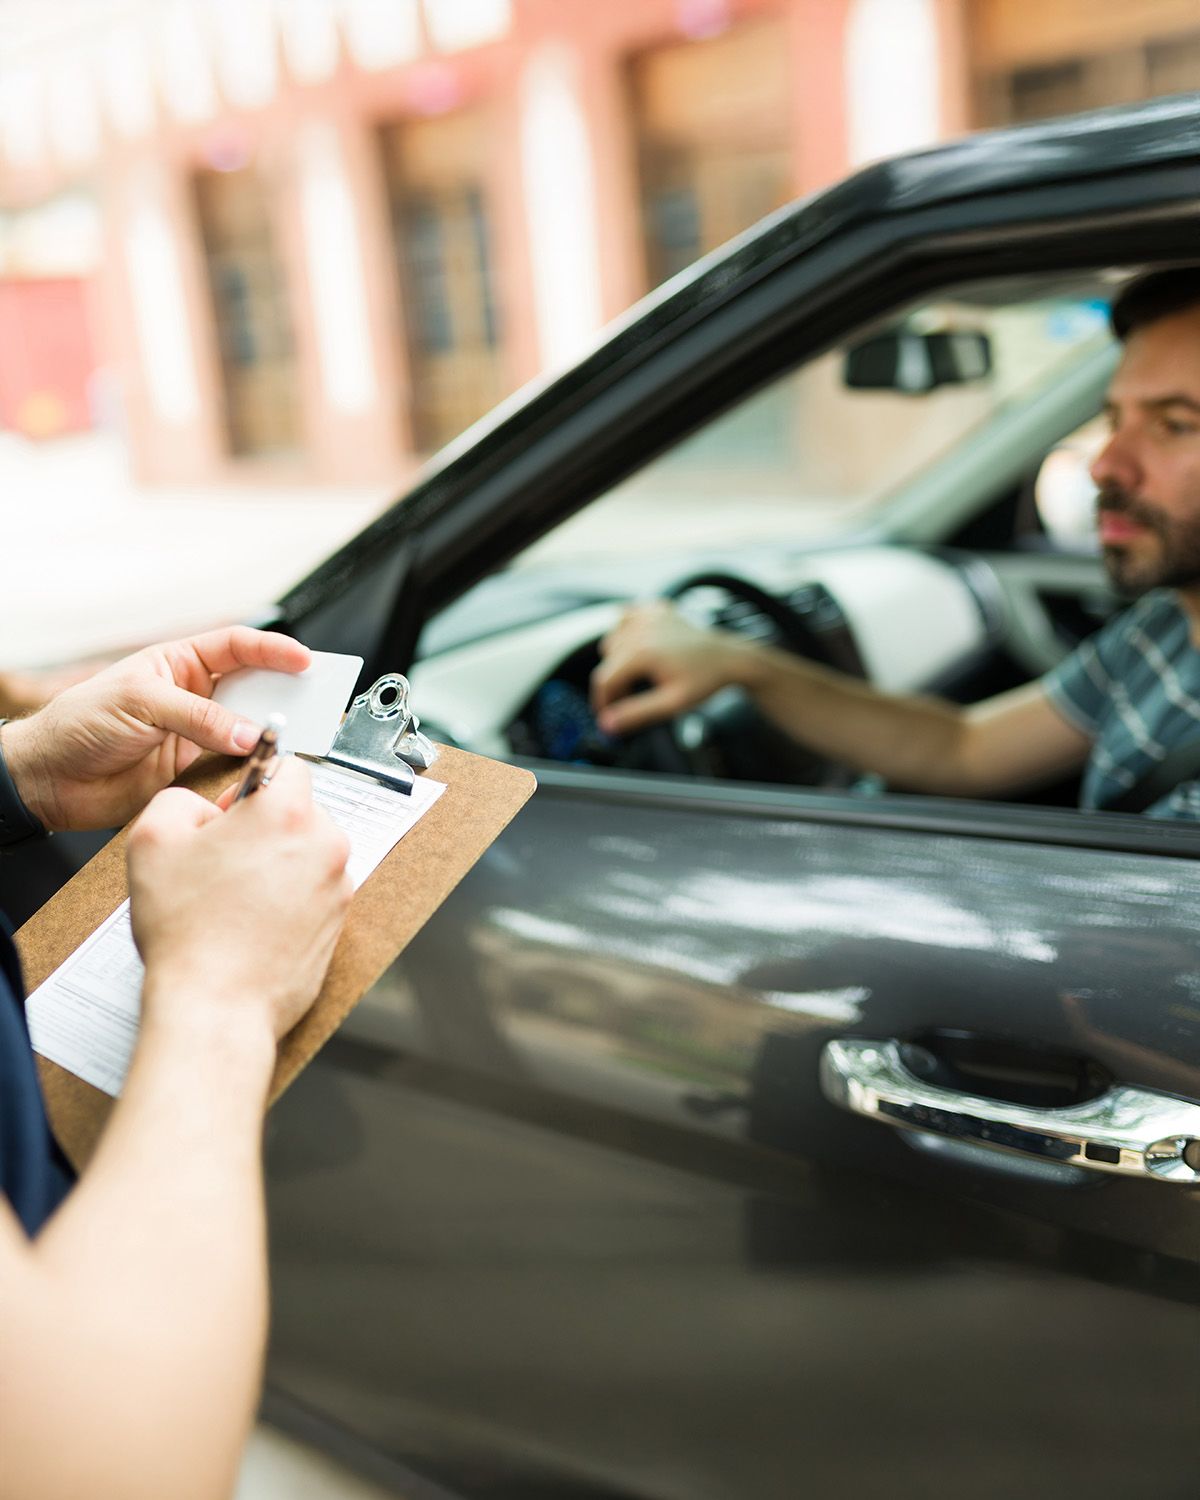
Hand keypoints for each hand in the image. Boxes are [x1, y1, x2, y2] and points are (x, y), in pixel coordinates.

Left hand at [1, 627, 310, 831]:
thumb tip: (247, 733)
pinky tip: (260, 769)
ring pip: (248, 731)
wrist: (50, 779)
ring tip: (293, 738)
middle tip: (314, 701)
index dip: (274, 651)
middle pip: (254, 689)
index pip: (237, 648)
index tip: (304, 660)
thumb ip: (198, 717)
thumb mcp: (140, 703)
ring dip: (269, 735)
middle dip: (284, 693)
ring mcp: (197, 736)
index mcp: (180, 665)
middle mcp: (195, 698)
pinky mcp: (195, 772)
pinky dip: (250, 770)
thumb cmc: (79, 723)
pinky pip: (233, 769)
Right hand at [128, 756, 351, 1048]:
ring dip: (279, 864)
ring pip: (308, 854)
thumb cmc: (187, 930)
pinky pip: (315, 894)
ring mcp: (338, 887)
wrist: (216, 1005)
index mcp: (287, 813)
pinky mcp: (339, 924)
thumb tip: (202, 807)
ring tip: (235, 899)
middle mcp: (325, 845)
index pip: (288, 765)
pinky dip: (290, 900)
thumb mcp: (151, 840)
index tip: (230, 812)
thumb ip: (179, 800)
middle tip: (224, 860)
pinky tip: (253, 923)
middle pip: (301, 812)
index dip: (251, 784)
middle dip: (266, 827)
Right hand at [590, 602, 757, 735]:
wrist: (730, 658)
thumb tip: (608, 724)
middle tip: (632, 699)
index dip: (603, 702)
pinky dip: (627, 630)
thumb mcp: (672, 703)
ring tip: (639, 674)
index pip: (604, 680)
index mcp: (641, 652)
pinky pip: (627, 616)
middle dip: (614, 684)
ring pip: (613, 639)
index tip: (609, 716)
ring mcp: (648, 616)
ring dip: (618, 658)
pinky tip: (639, 644)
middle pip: (607, 661)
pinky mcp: (657, 610)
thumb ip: (637, 714)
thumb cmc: (705, 680)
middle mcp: (640, 629)